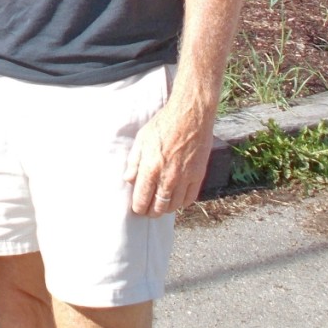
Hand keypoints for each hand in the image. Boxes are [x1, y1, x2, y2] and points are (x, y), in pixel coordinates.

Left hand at [122, 101, 213, 216]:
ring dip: (166, 209)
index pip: (142, 200)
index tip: (137, 207)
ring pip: (174, 206)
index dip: (138, 208)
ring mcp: (185, 178)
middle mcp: (168, 177)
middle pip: (158, 207)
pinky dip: (182, 203)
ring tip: (161, 206)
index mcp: (151, 168)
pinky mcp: (198, 175)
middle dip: (151, 212)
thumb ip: (134, 162)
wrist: (190, 115)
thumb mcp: (141, 139)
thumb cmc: (163, 124)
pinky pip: (190, 198)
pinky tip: (177, 199)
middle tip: (148, 210)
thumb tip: (128, 179)